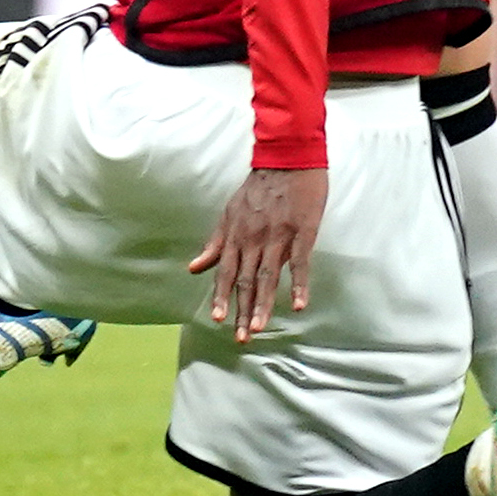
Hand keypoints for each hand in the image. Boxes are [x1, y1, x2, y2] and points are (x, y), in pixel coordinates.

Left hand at [190, 166, 326, 342]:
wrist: (287, 157)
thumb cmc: (259, 187)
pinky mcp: (302, 231)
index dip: (221, 296)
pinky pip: (300, 262)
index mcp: (236, 234)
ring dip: (263, 304)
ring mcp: (278, 236)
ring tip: (258, 329)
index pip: (226, 271)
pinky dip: (299, 284)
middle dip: (241, 310)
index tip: (217, 320)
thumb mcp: (230, 212)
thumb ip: (215, 242)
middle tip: (240, 338)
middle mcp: (253, 238)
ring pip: (268, 276)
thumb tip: (194, 267)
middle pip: (245, 280)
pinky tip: (298, 305)